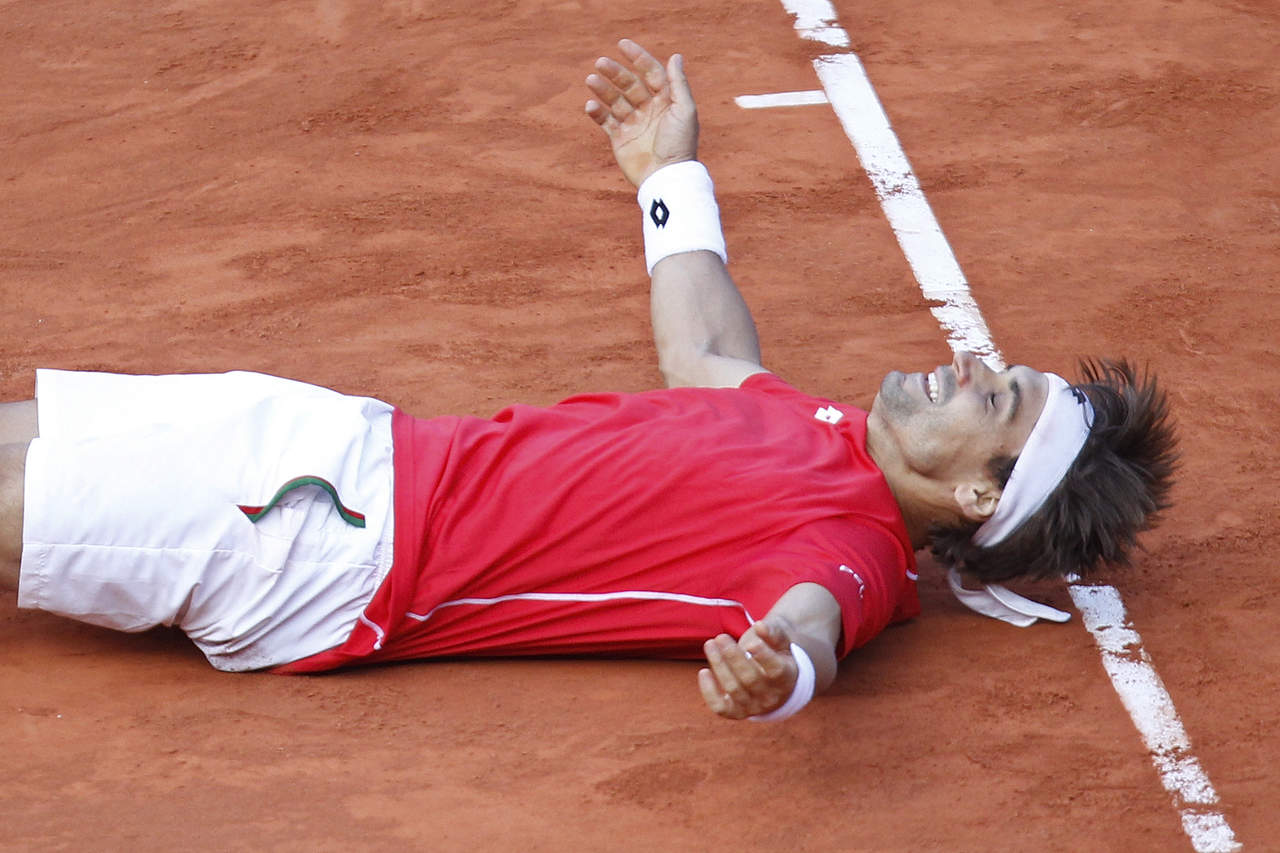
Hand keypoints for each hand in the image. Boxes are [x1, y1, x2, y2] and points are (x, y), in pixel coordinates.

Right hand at [585, 38, 698, 186]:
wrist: (665, 177)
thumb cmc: (679, 144)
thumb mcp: (684, 110)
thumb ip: (678, 83)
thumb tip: (675, 56)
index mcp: (665, 100)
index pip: (650, 72)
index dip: (637, 57)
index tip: (622, 45)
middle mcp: (648, 109)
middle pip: (629, 84)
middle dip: (615, 72)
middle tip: (600, 62)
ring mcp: (633, 124)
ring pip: (614, 100)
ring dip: (602, 89)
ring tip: (591, 80)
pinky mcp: (620, 139)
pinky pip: (605, 121)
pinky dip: (597, 113)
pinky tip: (591, 105)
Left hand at [697, 617, 798, 719]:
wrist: (774, 680)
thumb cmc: (776, 653)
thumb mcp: (780, 641)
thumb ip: (772, 632)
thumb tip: (759, 626)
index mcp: (787, 677)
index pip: (776, 670)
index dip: (763, 657)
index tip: (750, 643)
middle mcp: (771, 696)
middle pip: (750, 678)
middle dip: (733, 656)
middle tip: (721, 637)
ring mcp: (754, 707)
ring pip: (733, 689)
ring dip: (718, 665)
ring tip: (710, 644)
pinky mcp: (737, 712)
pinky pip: (720, 708)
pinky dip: (709, 692)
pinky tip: (703, 672)